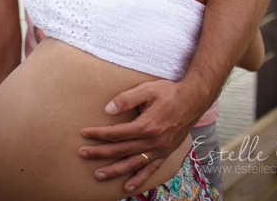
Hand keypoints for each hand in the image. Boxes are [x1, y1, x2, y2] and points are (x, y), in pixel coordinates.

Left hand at [77, 80, 198, 193]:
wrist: (194, 100)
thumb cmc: (169, 92)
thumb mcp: (147, 89)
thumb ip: (126, 99)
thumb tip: (108, 109)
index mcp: (147, 126)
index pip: (116, 133)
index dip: (98, 134)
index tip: (84, 133)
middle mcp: (153, 142)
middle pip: (121, 150)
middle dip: (100, 153)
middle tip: (82, 153)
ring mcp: (159, 150)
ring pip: (133, 164)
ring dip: (114, 170)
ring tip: (98, 175)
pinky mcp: (165, 153)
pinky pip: (150, 170)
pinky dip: (138, 179)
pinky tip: (126, 187)